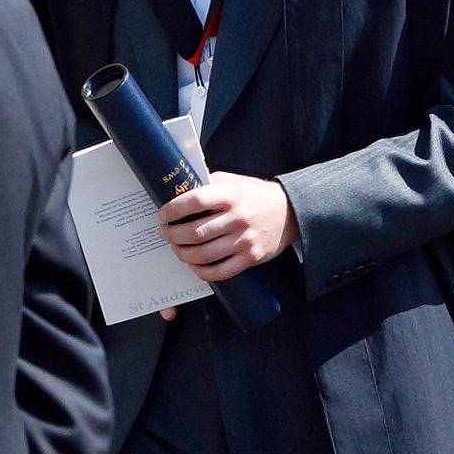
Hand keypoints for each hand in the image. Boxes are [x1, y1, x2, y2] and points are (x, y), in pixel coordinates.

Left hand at [157, 171, 298, 286]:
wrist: (290, 211)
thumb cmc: (256, 194)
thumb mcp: (234, 181)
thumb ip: (210, 184)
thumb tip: (180, 190)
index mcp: (231, 195)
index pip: (195, 201)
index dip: (174, 209)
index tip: (163, 214)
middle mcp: (237, 218)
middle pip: (195, 232)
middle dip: (173, 235)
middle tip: (165, 233)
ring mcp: (244, 240)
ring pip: (204, 255)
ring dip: (183, 254)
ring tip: (177, 249)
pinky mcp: (250, 258)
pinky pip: (220, 272)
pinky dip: (202, 271)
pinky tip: (194, 265)